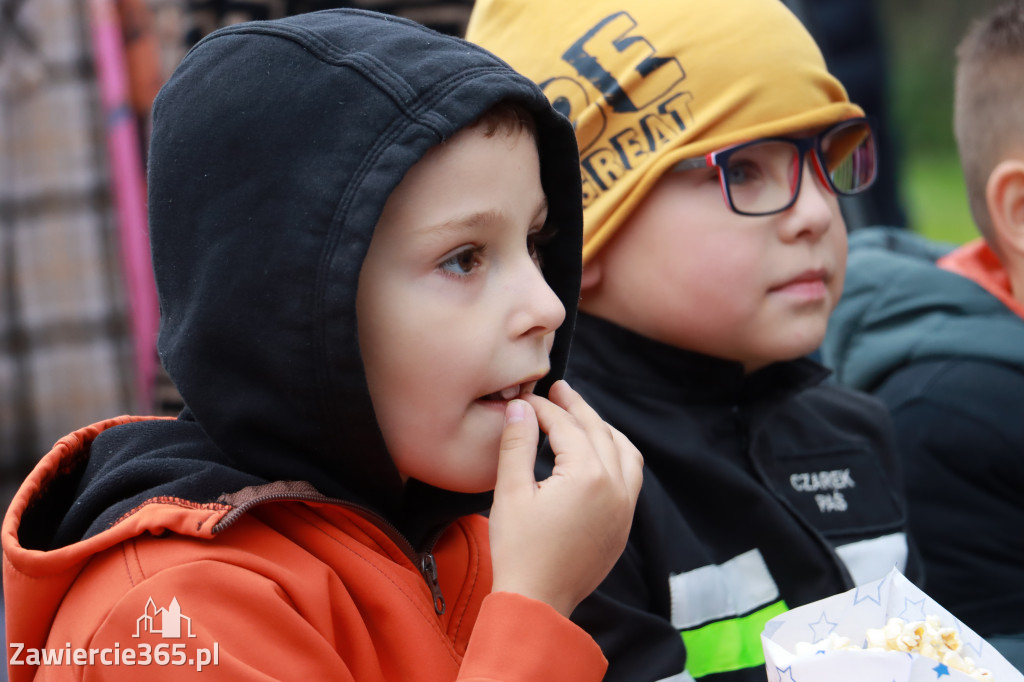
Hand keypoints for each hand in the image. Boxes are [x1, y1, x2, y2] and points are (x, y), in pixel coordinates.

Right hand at [488, 380, 642, 616]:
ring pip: (625, 452)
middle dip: (577, 409)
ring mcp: (625, 509)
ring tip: (582, 417)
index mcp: (588, 476)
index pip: (567, 427)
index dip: (543, 409)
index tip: (525, 400)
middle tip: (559, 390)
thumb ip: (516, 444)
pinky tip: (599, 454)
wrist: (537, 602)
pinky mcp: (623, 526)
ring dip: (604, 429)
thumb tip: (521, 406)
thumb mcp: (511, 492)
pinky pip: (631, 478)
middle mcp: (616, 488)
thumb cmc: (519, 550)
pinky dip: (617, 455)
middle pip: (600, 432)